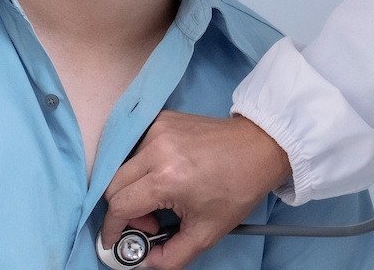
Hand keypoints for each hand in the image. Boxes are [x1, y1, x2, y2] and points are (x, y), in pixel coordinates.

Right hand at [101, 112, 289, 269]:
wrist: (259, 148)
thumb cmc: (238, 188)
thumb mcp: (207, 233)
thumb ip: (172, 257)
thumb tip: (146, 263)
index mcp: (166, 179)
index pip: (119, 206)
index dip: (113, 228)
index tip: (116, 240)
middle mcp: (155, 149)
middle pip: (113, 186)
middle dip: (124, 210)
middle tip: (150, 221)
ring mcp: (157, 130)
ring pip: (122, 167)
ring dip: (133, 188)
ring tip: (161, 198)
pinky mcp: (161, 119)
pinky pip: (136, 148)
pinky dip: (142, 167)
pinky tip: (164, 175)